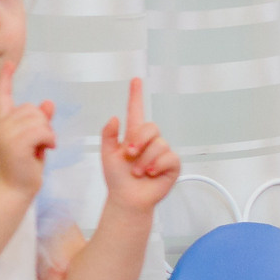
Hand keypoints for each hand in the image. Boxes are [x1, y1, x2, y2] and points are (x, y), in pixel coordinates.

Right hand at [0, 62, 56, 195]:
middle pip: (32, 108)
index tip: (10, 64)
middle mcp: (2, 126)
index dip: (7, 80)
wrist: (16, 187)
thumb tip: (48, 102)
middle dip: (44, 124)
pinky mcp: (15, 144)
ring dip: (48, 134)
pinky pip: (41, 131)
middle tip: (41, 142)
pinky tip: (46, 150)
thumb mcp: (35, 140)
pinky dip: (49, 139)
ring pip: (39, 120)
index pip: (4, 96)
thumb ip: (40, 122)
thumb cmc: (25, 165)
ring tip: (42, 148)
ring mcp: (6, 134)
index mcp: (4, 123)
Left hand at [100, 77, 179, 213]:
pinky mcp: (172, 165)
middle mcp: (149, 142)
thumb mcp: (107, 155)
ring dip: (144, 159)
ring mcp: (162, 153)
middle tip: (128, 154)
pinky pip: (169, 157)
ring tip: (137, 172)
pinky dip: (157, 165)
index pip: (136, 111)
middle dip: (139, 140)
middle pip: (151, 126)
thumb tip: (115, 118)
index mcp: (133, 136)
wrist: (127, 199)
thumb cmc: (117, 178)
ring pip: (160, 144)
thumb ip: (108, 136)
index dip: (136, 95)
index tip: (136, 80)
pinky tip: (149, 173)